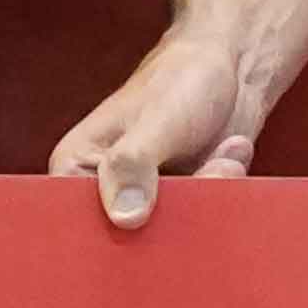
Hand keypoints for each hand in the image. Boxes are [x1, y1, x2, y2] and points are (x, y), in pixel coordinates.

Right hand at [53, 6, 284, 226]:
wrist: (232, 66)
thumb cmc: (180, 80)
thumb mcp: (155, 122)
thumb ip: (133, 166)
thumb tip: (125, 217)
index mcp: (76, 167)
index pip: (75, 223)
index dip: (110, 233)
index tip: (152, 217)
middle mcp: (105, 189)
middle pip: (126, 241)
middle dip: (173, 217)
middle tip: (204, 173)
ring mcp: (146, 200)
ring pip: (170, 235)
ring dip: (206, 198)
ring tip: (219, 156)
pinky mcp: (182, 203)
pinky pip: (201, 224)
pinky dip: (223, 191)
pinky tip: (228, 153)